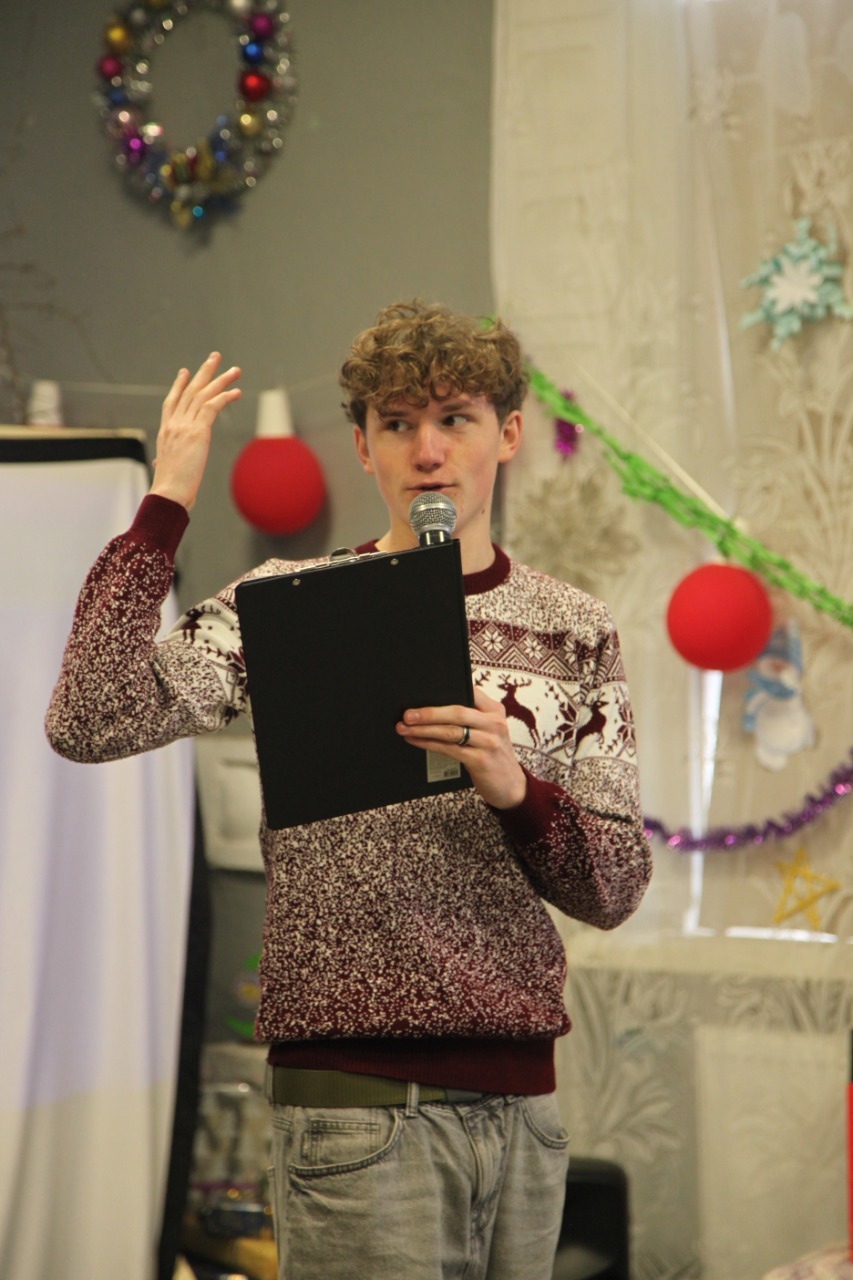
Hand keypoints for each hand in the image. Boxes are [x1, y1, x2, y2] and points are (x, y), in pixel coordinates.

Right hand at [150, 352, 241, 511]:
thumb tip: (160, 464)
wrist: (169, 494)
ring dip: (221, 380)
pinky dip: (225, 397)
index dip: (179, 385)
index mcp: (165, 431)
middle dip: (204, 372)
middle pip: (190, 391)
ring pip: (203, 395)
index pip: (172, 401)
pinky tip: (236, 392)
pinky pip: (212, 407)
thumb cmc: (168, 488)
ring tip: (235, 370)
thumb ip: (164, 461)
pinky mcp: (198, 432)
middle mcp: (173, 424)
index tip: (185, 371)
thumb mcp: (164, 469)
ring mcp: (184, 426)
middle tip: (215, 357)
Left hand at [396, 686, 526, 809]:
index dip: (444, 690)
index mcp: (495, 710)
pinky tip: (416, 741)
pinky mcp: (481, 761)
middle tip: (407, 714)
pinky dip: (429, 744)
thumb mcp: (489, 730)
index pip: (469, 692)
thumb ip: (471, 717)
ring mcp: (489, 742)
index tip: (421, 692)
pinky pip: (449, 749)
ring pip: (450, 731)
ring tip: (405, 728)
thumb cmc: (492, 754)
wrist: (511, 785)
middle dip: (428, 713)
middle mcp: (494, 723)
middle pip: (456, 712)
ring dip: (424, 729)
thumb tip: (432, 707)